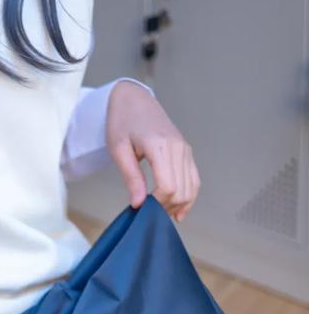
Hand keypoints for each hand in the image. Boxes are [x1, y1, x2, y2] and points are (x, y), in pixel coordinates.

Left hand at [105, 80, 200, 222]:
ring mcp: (185, 149)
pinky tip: (178, 210)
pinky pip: (194, 179)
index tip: (142, 209)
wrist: (133, 99)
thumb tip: (139, 204)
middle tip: (149, 215)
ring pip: (191, 187)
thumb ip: (131, 177)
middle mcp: (178, 148)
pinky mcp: (186, 151)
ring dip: (178, 205)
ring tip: (161, 214)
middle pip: (181, 190)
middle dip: (166, 207)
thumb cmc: (122, 121)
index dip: (157, 204)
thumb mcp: (119, 149)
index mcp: (160, 146)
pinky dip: (189, 196)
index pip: (168, 186)